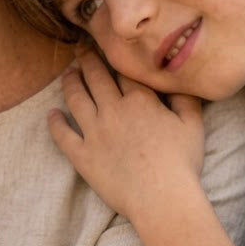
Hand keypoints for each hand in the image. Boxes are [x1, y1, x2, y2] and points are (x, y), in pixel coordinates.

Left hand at [47, 50, 204, 221]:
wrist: (161, 198)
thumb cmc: (181, 163)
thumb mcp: (193, 126)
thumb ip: (185, 99)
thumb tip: (180, 80)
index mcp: (140, 101)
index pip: (123, 71)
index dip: (114, 57)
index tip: (107, 46)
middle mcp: (113, 110)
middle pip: (95, 78)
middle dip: (87, 61)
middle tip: (80, 51)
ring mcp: (94, 132)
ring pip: (76, 98)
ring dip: (69, 83)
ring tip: (67, 73)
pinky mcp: (82, 155)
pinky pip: (62, 134)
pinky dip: (55, 122)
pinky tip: (51, 114)